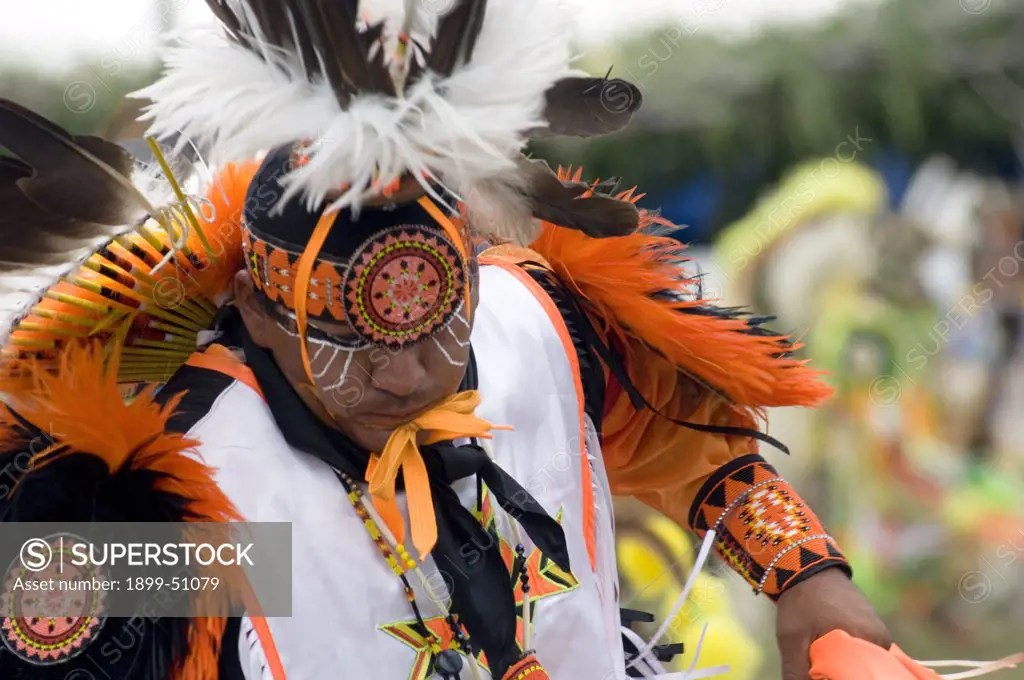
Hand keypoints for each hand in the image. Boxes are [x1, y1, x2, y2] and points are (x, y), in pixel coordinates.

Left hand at [776, 567, 891, 679]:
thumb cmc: (801, 601)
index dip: (841, 677)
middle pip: (864, 671)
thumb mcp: (793, 639)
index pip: (864, 675)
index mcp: (869, 640)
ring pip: (863, 661)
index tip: (823, 673)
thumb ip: (796, 672)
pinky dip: (848, 656)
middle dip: (842, 673)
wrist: (805, 566)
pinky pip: (863, 650)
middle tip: (819, 666)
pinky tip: (830, 653)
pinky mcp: (871, 626)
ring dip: (844, 666)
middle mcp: (881, 638)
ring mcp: (878, 631)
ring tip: (823, 660)